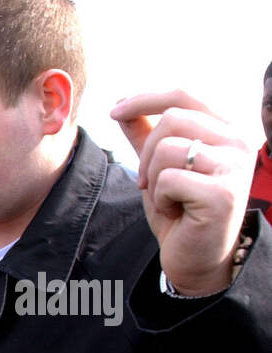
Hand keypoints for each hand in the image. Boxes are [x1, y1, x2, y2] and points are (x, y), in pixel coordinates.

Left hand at [111, 91, 255, 295]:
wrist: (196, 258)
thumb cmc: (180, 213)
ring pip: (167, 148)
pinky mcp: (223, 193)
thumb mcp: (158, 168)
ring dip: (153, 179)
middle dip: (145, 153)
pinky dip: (161, 199)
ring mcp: (235, 166)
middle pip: (171, 119)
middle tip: (149, 183)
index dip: (144, 98)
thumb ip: (145, 136)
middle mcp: (238, 141)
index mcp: (225, 129)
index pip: (184, 95)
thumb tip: (122, 107)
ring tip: (168, 199)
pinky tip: (176, 212)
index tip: (114, 110)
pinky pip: (168, 179)